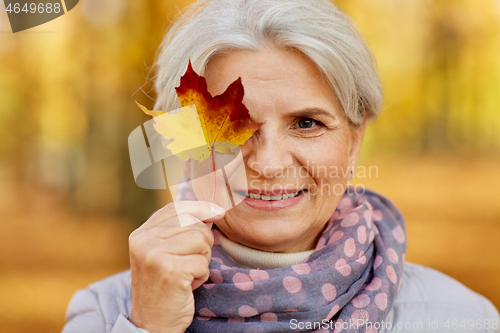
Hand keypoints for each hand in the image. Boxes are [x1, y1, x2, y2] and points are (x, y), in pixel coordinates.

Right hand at [128, 201, 225, 332]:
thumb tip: (215, 209)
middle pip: (194, 223)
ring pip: (202, 240)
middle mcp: (144, 241)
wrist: (153, 324)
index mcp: (141, 234)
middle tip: (189, 263)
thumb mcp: (165, 253)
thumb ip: (181, 230)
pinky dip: (202, 276)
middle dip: (203, 244)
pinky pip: (203, 262)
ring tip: (187, 274)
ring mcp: (155, 255)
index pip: (176, 207)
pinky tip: (187, 285)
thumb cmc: (165, 286)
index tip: (218, 211)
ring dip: (203, 260)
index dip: (201, 207)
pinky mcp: (170, 271)